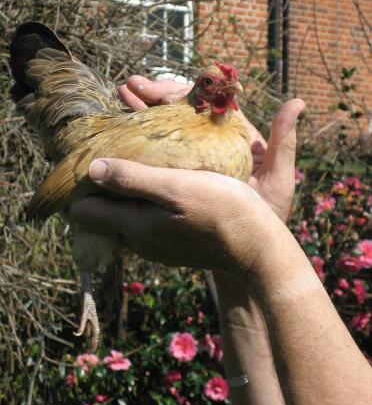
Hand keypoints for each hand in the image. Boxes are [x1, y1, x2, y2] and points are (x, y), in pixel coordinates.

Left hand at [71, 159, 283, 274]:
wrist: (257, 248)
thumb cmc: (220, 209)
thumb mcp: (176, 187)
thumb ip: (132, 179)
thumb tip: (92, 169)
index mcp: (134, 225)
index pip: (83, 212)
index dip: (82, 186)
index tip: (93, 158)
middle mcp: (139, 241)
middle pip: (101, 215)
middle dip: (102, 188)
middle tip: (117, 156)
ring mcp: (157, 246)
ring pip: (124, 218)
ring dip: (126, 194)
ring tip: (141, 165)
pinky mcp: (173, 246)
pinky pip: (145, 223)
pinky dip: (145, 205)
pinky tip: (164, 186)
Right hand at [119, 76, 304, 221]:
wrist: (247, 251)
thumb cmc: (267, 216)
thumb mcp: (277, 180)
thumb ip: (283, 142)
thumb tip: (297, 102)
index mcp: (232, 138)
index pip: (205, 105)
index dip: (180, 94)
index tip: (157, 89)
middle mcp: (209, 145)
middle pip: (179, 114)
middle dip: (153, 98)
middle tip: (129, 87)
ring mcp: (190, 162)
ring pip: (164, 132)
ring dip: (142, 114)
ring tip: (121, 97)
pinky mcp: (177, 180)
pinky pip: (156, 158)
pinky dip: (139, 144)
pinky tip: (120, 134)